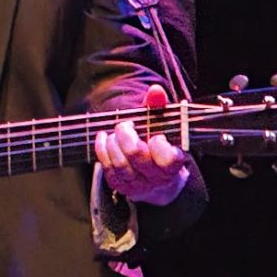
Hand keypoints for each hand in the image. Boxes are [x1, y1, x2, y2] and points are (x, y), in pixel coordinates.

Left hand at [94, 83, 188, 206]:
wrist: (156, 176)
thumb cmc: (159, 144)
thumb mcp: (161, 125)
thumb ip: (158, 107)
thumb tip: (156, 90)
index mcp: (173, 163)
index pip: (168, 159)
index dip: (158, 145)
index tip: (155, 135)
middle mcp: (156, 177)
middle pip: (137, 157)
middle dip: (126, 136)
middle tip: (124, 125)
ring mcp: (139, 184)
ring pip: (121, 165)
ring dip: (113, 144)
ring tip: (115, 133)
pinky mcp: (122, 186)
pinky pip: (108, 170)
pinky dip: (102, 151)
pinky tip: (104, 139)